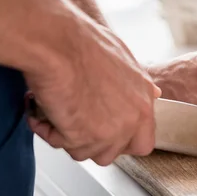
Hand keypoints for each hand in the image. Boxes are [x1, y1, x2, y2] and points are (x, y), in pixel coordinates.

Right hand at [25, 18, 159, 165]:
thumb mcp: (125, 58)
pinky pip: (60, 144)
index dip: (120, 140)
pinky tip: (43, 107)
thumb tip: (153, 93)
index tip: (103, 130)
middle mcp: (132, 119)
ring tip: (57, 106)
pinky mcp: (83, 137)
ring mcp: (109, 131)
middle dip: (90, 141)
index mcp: (144, 100)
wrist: (58, 43)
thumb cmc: (83, 43)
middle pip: (112, 153)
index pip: (143, 142)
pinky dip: (47, 129)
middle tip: (75, 120)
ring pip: (85, 152)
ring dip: (67, 134)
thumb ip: (138, 84)